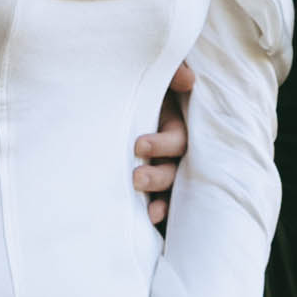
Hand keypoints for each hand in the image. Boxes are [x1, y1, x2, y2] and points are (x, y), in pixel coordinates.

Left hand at [134, 67, 187, 237]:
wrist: (108, 93)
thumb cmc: (134, 84)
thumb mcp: (154, 76)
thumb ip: (172, 72)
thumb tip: (189, 81)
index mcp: (174, 126)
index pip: (177, 140)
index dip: (162, 144)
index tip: (138, 145)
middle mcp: (171, 152)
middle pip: (174, 169)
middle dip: (158, 176)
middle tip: (136, 179)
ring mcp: (161, 169)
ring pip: (168, 189)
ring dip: (161, 201)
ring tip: (149, 213)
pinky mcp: (147, 184)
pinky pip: (157, 201)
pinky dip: (157, 213)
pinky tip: (149, 224)